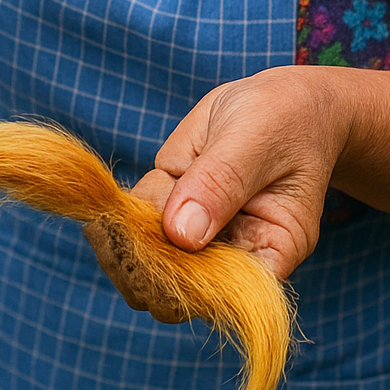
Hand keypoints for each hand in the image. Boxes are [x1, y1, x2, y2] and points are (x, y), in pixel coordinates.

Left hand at [86, 67, 349, 319]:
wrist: (282, 97)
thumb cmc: (285, 117)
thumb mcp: (256, 139)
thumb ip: (220, 183)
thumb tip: (181, 235)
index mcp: (273, 251)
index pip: (229, 292)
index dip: (187, 284)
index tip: (152, 257)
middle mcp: (235, 251)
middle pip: (183, 284)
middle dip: (145, 265)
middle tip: (115, 239)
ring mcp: (200, 229)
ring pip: (152, 259)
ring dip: (122, 245)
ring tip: (105, 226)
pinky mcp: (174, 201)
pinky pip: (139, 221)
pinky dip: (117, 218)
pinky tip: (104, 210)